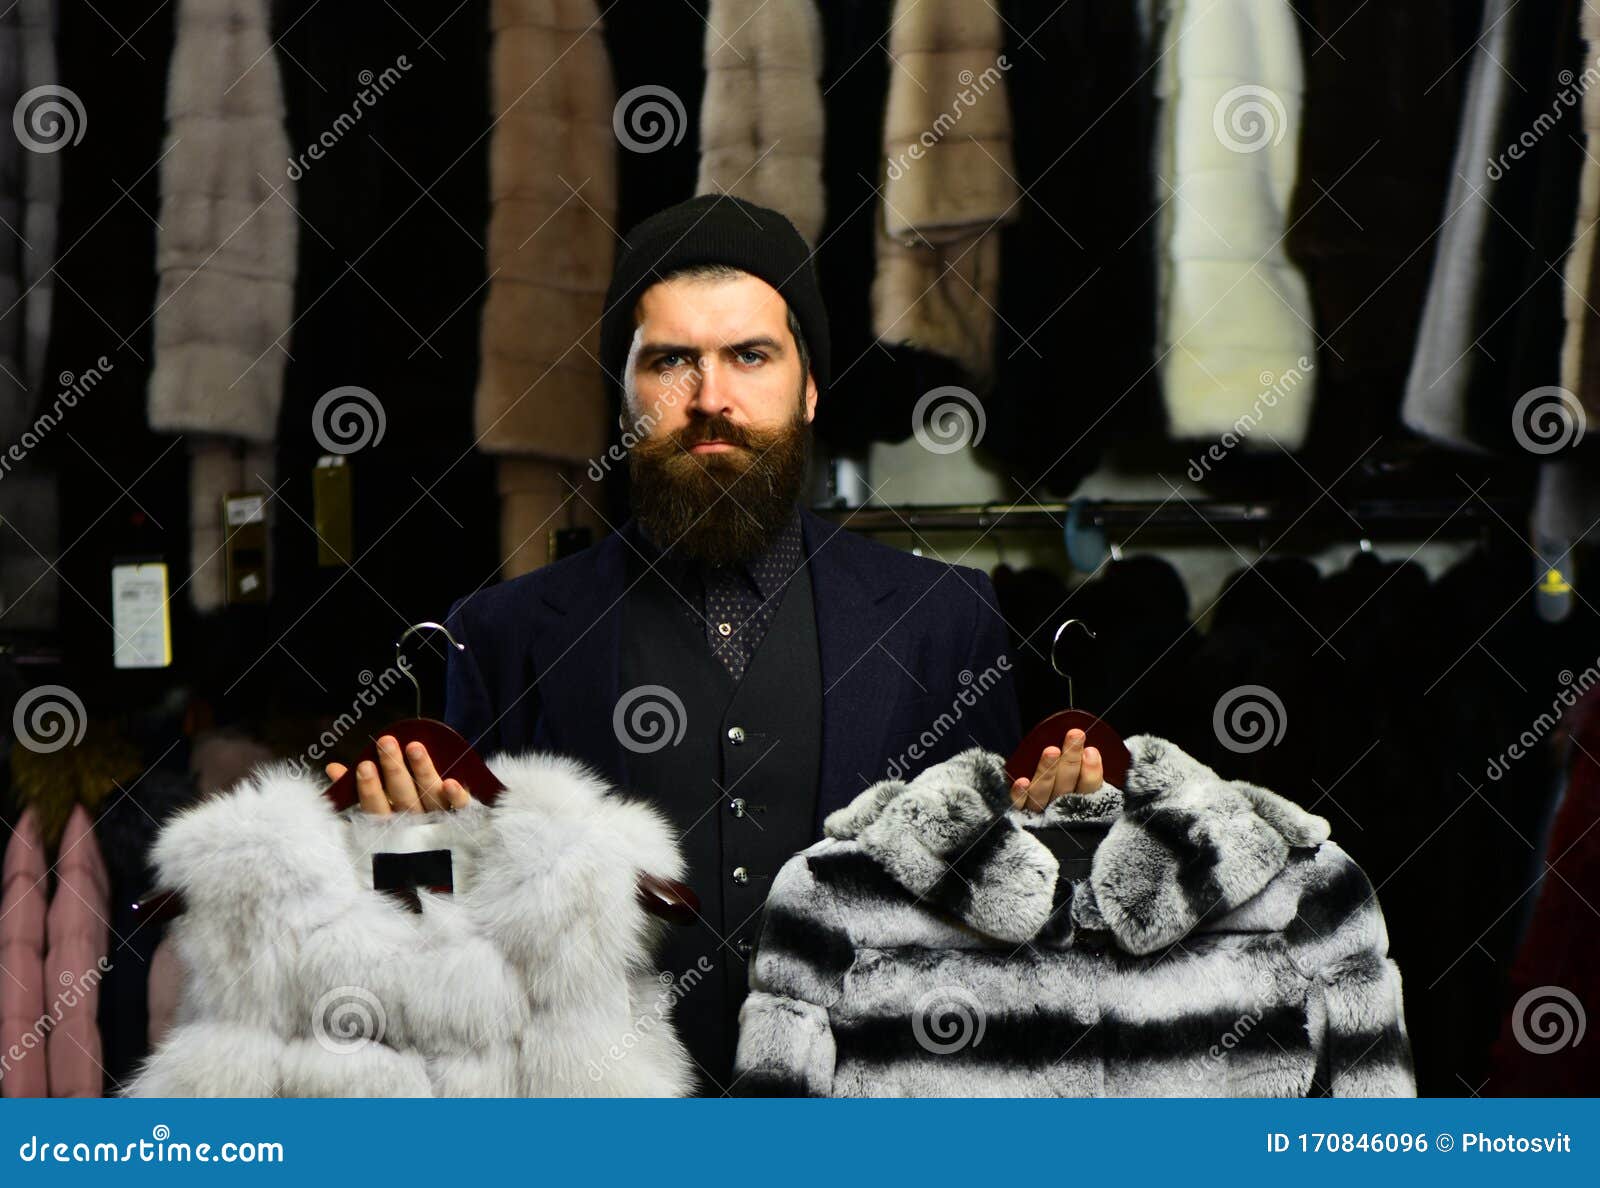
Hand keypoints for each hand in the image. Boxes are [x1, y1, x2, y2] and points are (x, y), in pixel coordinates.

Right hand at [325, 735, 473, 814]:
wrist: (448, 859)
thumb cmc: (405, 823)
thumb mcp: (379, 810)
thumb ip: (358, 790)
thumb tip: (334, 768)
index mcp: (392, 826)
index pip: (377, 808)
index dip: (370, 788)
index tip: (364, 765)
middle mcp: (415, 826)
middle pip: (404, 798)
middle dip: (394, 770)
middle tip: (386, 743)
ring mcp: (439, 823)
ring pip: (430, 797)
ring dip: (423, 772)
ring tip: (414, 747)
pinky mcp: (463, 819)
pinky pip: (461, 809)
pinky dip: (456, 797)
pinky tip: (452, 782)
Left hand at [1009, 727, 1102, 812]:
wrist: (1035, 828)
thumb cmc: (1062, 792)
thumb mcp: (1077, 781)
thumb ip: (1080, 764)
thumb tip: (1083, 740)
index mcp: (1080, 803)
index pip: (1089, 787)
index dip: (1091, 771)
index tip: (1091, 751)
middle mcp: (1060, 809)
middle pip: (1066, 785)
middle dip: (1071, 759)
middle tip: (1075, 735)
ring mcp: (1039, 812)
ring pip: (1042, 791)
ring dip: (1047, 771)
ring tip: (1051, 750)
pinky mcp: (1019, 813)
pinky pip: (1018, 804)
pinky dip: (1020, 794)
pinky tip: (1021, 781)